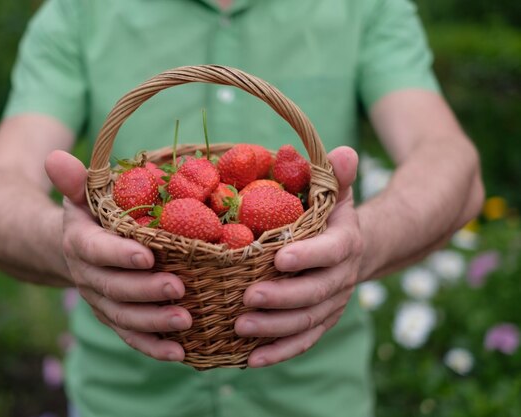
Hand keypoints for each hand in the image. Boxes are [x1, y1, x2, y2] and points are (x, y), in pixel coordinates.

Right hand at [45, 151, 191, 360]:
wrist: (74, 248)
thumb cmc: (90, 214)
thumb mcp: (81, 193)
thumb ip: (74, 180)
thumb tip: (54, 156)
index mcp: (80, 242)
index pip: (94, 250)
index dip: (118, 255)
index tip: (147, 256)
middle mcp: (87, 276)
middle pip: (113, 289)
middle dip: (145, 291)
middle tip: (178, 288)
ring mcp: (101, 300)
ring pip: (123, 317)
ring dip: (153, 322)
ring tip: (185, 321)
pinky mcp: (115, 316)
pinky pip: (131, 336)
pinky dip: (153, 347)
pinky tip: (180, 353)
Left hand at [235, 146, 362, 366]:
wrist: (355, 249)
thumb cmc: (332, 215)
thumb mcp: (336, 191)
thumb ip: (337, 176)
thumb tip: (345, 151)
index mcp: (345, 242)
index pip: (332, 251)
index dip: (309, 256)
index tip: (278, 258)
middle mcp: (342, 277)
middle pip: (317, 292)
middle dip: (283, 297)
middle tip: (249, 297)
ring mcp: (332, 303)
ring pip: (308, 321)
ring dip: (276, 327)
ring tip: (241, 327)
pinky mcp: (320, 321)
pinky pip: (303, 341)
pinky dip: (280, 352)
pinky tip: (252, 359)